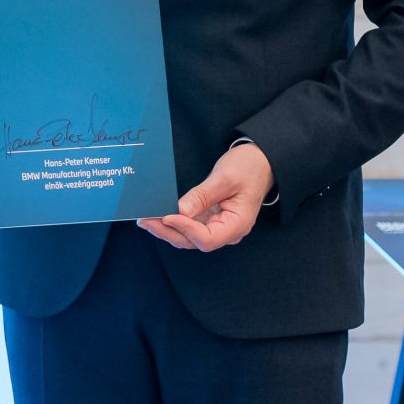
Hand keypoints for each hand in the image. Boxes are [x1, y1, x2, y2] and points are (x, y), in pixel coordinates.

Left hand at [138, 142, 274, 251]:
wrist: (258, 162)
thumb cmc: (248, 169)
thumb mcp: (225, 179)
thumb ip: (203, 196)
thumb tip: (181, 210)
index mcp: (237, 224)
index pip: (207, 238)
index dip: (185, 230)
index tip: (167, 216)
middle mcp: (227, 231)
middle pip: (194, 241)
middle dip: (168, 232)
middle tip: (145, 221)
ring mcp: (217, 226)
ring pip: (188, 237)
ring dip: (166, 229)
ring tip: (146, 219)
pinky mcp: (209, 219)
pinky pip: (189, 226)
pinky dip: (173, 222)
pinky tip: (157, 215)